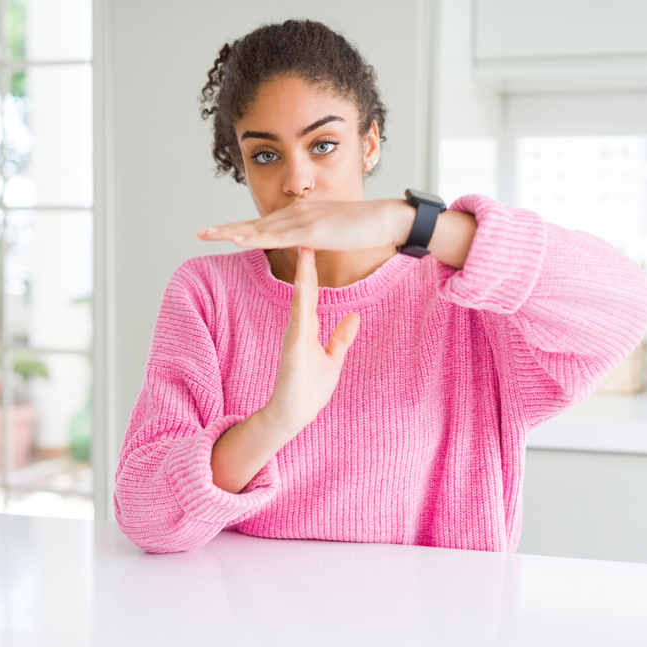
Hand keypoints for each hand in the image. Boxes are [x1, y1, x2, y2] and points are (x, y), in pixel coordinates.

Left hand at [197, 198, 414, 251]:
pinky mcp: (311, 231)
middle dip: (225, 229)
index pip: (263, 224)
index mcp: (299, 215)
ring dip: (232, 231)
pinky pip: (278, 237)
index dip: (239, 229)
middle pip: (254, 224)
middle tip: (200, 233)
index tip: (219, 233)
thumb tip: (303, 244)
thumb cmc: (363, 228)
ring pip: (260, 229)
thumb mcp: (331, 233)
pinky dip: (256, 238)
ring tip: (207, 234)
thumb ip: (313, 238)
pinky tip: (238, 239)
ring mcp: (302, 221)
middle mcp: (296, 213)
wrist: (385, 219)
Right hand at [261, 246, 360, 436]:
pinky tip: (302, 283)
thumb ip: (341, 338)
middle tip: (308, 231)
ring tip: (304, 246)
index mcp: (306, 327)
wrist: (292, 416)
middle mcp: (297, 326)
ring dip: (302, 272)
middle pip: (303, 287)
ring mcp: (294, 334)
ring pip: (299, 297)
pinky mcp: (293, 346)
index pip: (310, 290)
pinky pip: (298, 317)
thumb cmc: (308, 391)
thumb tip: (354, 317)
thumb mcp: (332, 359)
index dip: (313, 267)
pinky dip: (300, 298)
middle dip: (306, 259)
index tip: (318, 243)